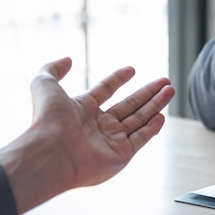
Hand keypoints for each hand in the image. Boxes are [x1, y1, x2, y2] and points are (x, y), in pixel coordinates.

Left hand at [0, 57, 174, 213]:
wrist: (51, 153)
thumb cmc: (47, 120)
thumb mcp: (44, 84)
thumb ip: (52, 68)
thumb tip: (67, 59)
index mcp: (83, 109)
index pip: (105, 90)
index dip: (118, 79)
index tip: (132, 69)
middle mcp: (98, 126)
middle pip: (129, 105)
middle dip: (148, 92)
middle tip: (165, 81)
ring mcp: (111, 141)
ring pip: (139, 120)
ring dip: (156, 105)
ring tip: (171, 90)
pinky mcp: (121, 155)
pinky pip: (141, 139)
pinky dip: (153, 128)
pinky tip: (162, 116)